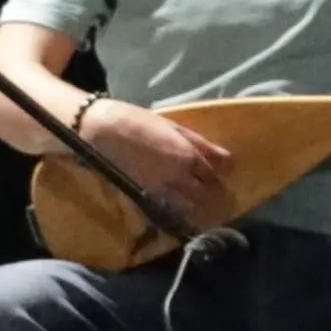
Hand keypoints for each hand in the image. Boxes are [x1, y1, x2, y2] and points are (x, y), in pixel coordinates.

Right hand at [81, 98, 234, 232]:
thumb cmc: (139, 121)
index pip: (213, 177)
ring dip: (196, 207)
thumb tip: (226, 157)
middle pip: (204, 196)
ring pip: (188, 206)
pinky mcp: (147, 194)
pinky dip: (176, 208)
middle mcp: (179, 176)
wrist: (104, 131)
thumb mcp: (173, 127)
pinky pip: (168, 206)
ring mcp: (162, 187)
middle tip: (215, 198)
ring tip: (199, 205)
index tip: (222, 183)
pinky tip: (177, 205)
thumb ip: (200, 144)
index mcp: (188, 156)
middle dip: (212, 199)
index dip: (220, 182)